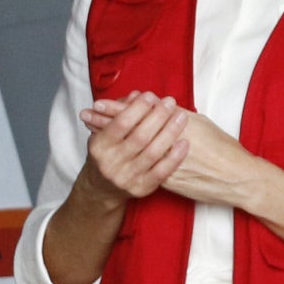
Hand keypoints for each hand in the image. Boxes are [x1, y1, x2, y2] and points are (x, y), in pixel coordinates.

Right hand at [74, 91, 191, 203]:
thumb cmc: (106, 155)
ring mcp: (126, 178)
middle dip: (158, 116)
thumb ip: (119, 113)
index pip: (121, 123)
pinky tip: (184, 143)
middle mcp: (110, 164)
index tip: (151, 96)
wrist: (102, 188)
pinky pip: (161, 172)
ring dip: (170, 132)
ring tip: (181, 117)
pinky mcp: (140, 189)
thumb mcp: (104, 133)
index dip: (138, 108)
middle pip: (140, 136)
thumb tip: (137, 95)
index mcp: (99, 146)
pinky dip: (174, 157)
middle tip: (170, 103)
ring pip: (153, 152)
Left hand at [83, 96, 262, 209]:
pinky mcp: (164, 180)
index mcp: (175, 126)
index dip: (119, 108)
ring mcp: (163, 164)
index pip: (141, 115)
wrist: (235, 178)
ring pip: (130, 148)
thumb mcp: (200, 125)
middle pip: (130, 131)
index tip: (100, 103)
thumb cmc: (222, 148)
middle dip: (106, 121)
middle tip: (86, 113)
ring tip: (90, 127)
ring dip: (109, 136)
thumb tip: (159, 106)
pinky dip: (124, 155)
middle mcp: (166, 144)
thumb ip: (176, 117)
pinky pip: (137, 163)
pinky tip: (112, 150)